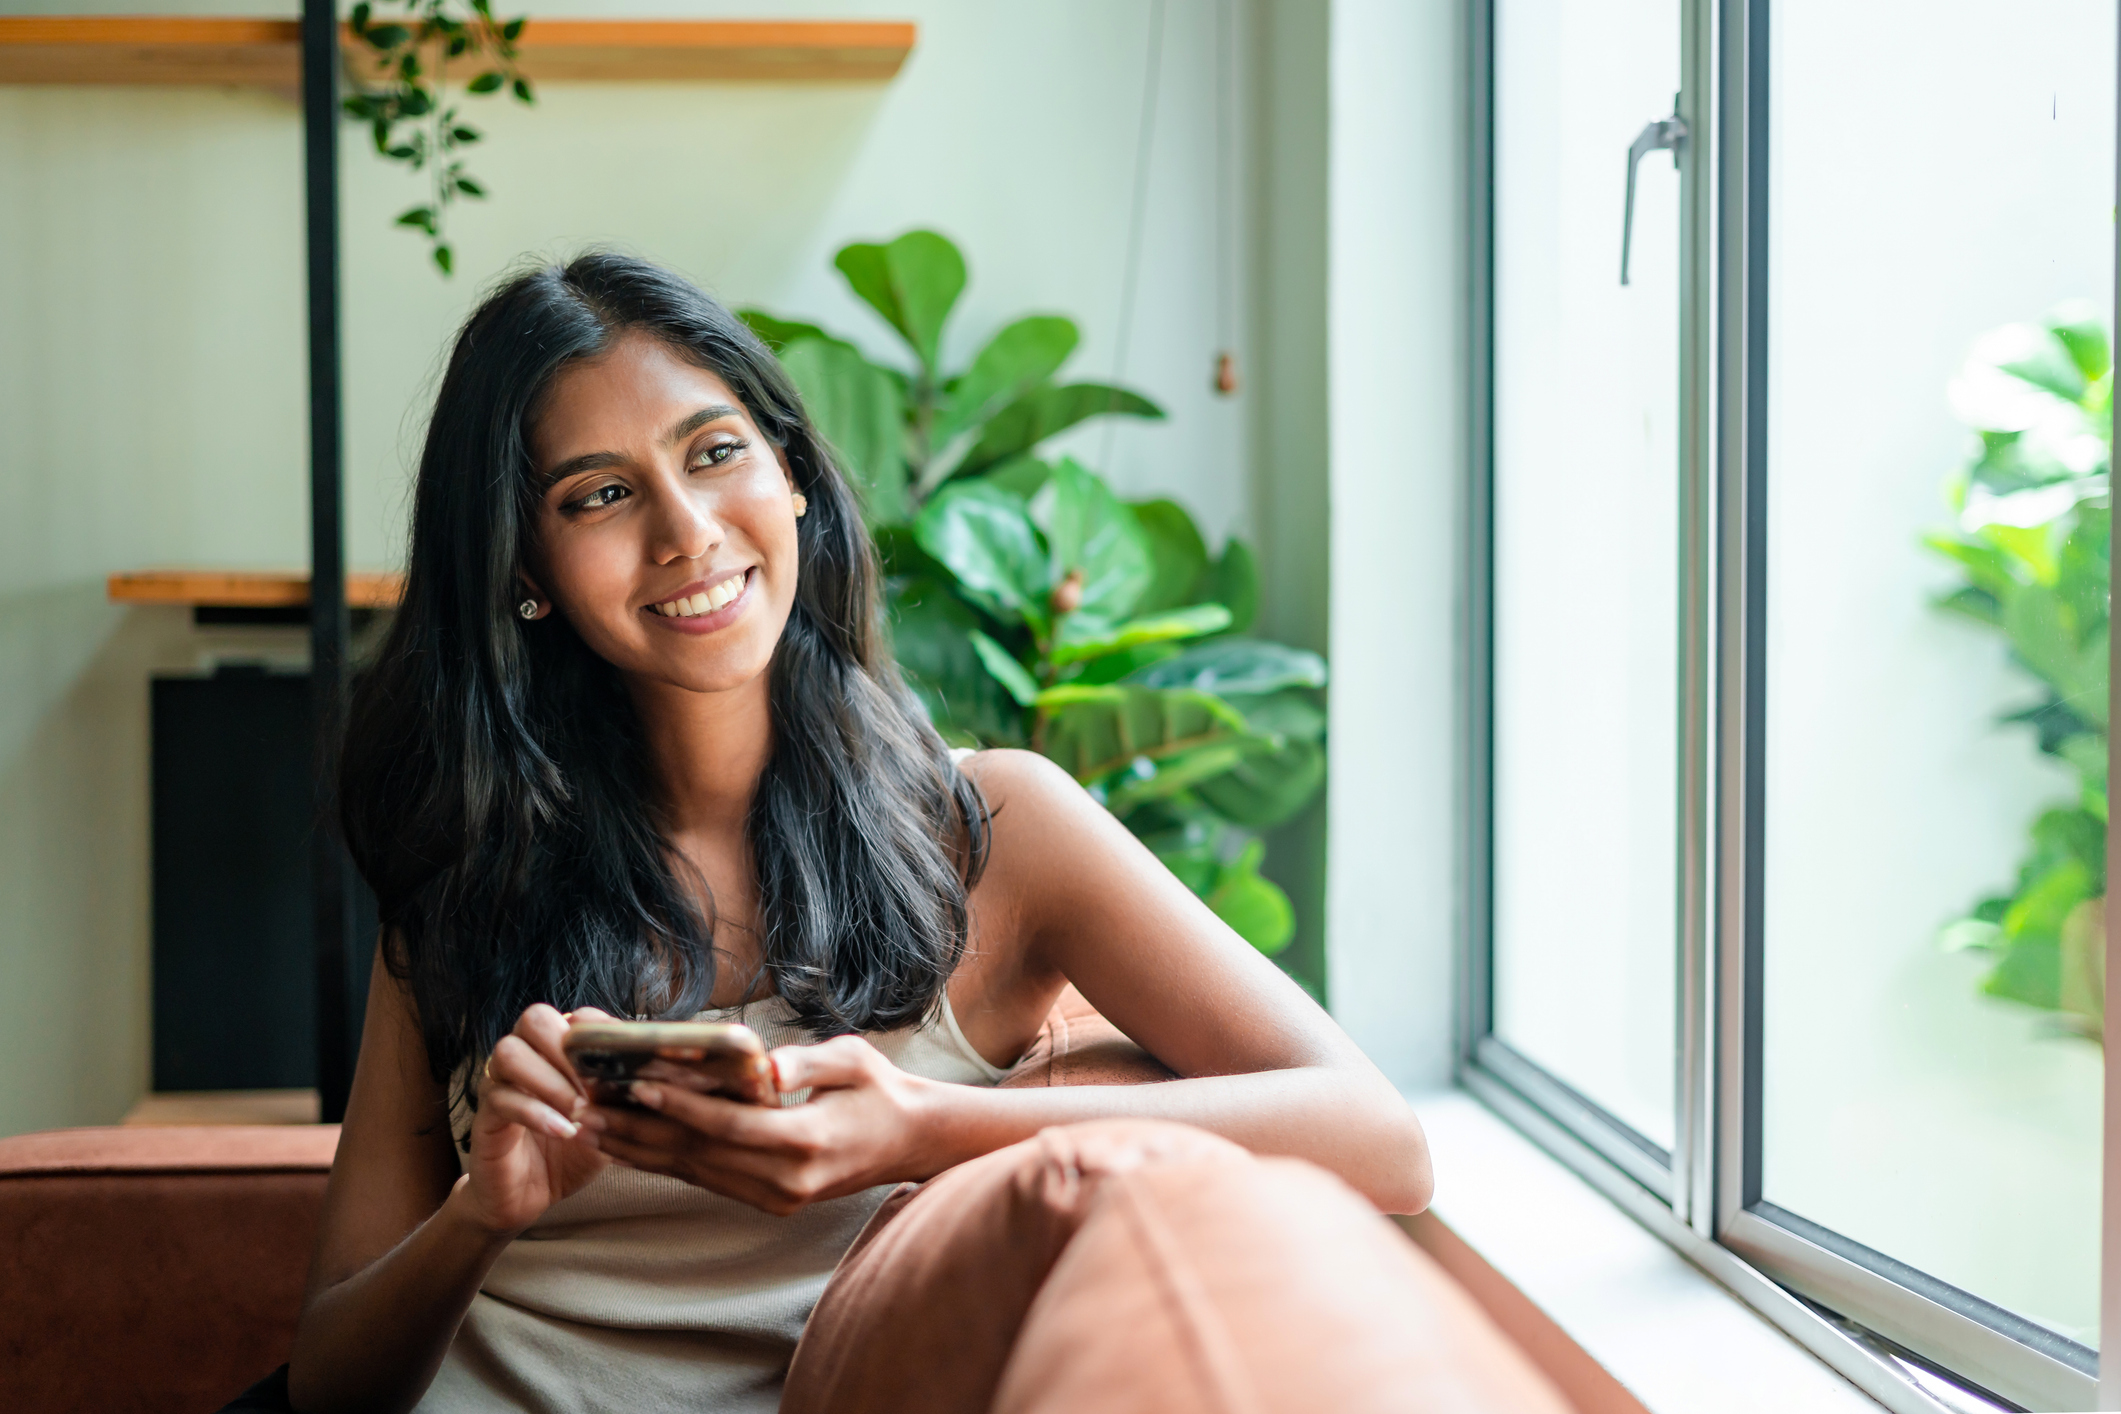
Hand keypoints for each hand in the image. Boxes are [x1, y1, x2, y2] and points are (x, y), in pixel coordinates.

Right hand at [457, 1003, 610, 1235]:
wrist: (531, 1197)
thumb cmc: (573, 1152)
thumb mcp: (610, 1123)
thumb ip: (628, 1097)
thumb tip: (665, 1075)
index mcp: (557, 1050)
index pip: (577, 1018)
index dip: (601, 1032)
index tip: (625, 1062)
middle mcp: (525, 1055)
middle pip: (534, 1019)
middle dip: (567, 1046)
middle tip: (595, 1084)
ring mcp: (498, 1082)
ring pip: (510, 1053)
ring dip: (551, 1080)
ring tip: (580, 1111)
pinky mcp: (484, 1115)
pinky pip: (502, 1099)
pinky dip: (537, 1113)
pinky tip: (564, 1131)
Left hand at [587, 1036, 936, 1215]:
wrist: (910, 1141)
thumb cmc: (881, 1090)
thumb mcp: (852, 1060)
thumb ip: (805, 1061)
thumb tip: (761, 1064)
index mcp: (806, 1142)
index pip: (727, 1125)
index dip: (678, 1106)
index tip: (635, 1085)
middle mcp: (786, 1179)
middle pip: (698, 1155)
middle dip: (639, 1132)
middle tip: (588, 1111)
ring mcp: (777, 1197)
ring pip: (695, 1174)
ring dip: (641, 1153)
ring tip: (592, 1130)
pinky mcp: (771, 1201)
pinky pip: (709, 1181)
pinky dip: (667, 1164)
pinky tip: (632, 1147)